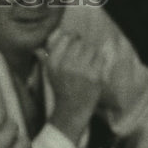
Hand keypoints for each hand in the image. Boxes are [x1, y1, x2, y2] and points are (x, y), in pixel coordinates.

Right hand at [43, 29, 107, 143]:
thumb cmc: (62, 89)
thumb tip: (48, 42)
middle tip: (82, 58)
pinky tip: (94, 70)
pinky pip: (100, 58)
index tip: (74, 47)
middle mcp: (66, 64)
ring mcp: (81, 70)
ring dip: (92, 54)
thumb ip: (49, 56)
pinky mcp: (94, 75)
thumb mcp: (50, 72)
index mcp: (53, 62)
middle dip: (82, 48)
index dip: (72, 40)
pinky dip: (99, 62)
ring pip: (91, 48)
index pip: (66, 38)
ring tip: (88, 64)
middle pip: (80, 42)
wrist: (71, 110)